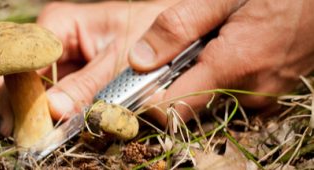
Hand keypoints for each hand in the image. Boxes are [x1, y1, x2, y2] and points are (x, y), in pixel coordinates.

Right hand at [0, 1, 176, 135]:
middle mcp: (51, 41)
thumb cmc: (149, 36)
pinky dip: (47, 117)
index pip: (24, 55)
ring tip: (32, 136)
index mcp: (59, 24)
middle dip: (20, 103)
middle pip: (21, 74)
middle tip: (23, 132)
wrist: (174, 38)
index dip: (18, 85)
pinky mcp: (67, 81)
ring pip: (30, 90)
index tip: (22, 115)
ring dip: (31, 114)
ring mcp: (57, 63)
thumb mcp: (118, 63)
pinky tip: (46, 131)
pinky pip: (49, 100)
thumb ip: (87, 87)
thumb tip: (52, 111)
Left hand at [129, 0, 313, 124]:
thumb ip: (177, 28)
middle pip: (187, 106)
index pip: (172, 111)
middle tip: (179, 49)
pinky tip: (229, 51)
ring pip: (208, 100)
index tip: (133, 87)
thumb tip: (138, 60)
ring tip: (212, 43)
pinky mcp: (271, 96)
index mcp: (232, 68)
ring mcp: (263, 98)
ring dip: (198, 77)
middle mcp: (249, 93)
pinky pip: (230, 96)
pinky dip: (219, 78)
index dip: (145, 103)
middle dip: (172, 82)